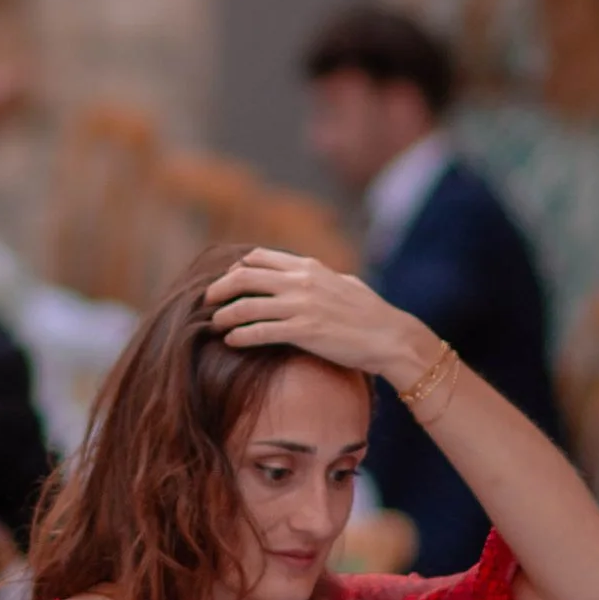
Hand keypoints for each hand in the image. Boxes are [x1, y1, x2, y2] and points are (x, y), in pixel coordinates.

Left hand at [206, 247, 429, 388]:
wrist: (391, 337)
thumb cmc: (371, 313)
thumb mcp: (344, 283)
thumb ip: (320, 277)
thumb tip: (307, 274)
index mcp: (309, 267)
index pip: (258, 258)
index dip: (236, 270)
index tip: (227, 284)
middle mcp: (301, 281)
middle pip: (244, 277)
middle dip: (219, 289)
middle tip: (207, 302)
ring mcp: (301, 306)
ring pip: (246, 305)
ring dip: (224, 314)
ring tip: (214, 324)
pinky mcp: (304, 331)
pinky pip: (260, 331)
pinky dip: (239, 335)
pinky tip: (231, 341)